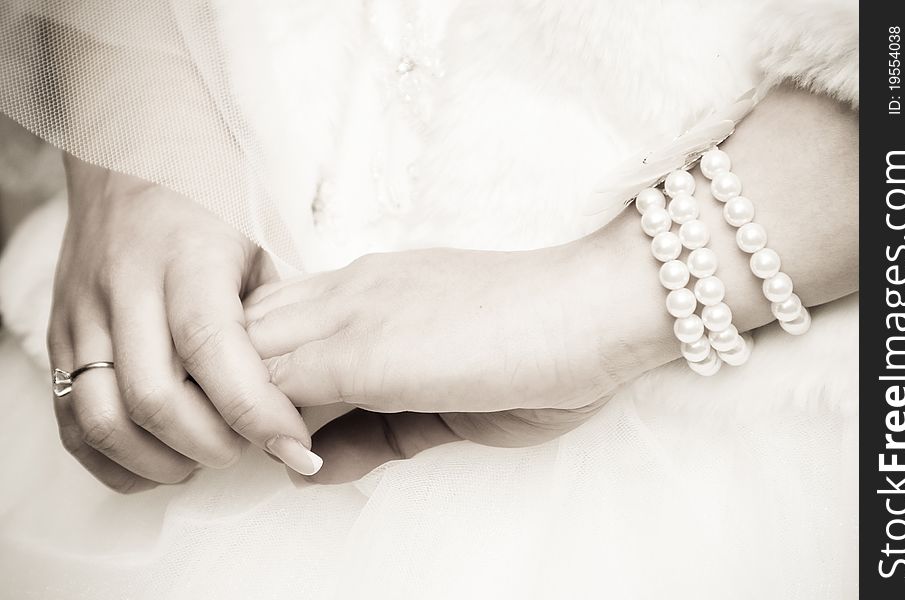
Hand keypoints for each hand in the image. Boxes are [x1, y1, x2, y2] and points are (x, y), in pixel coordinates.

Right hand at [48, 156, 319, 492]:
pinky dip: (111, 457)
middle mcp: (125, 285)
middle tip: (252, 447)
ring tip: (204, 457)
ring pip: (102, 418)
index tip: (295, 444)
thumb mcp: (258, 240)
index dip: (256, 411)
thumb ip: (270, 315)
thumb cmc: (210, 191)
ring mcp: (82, 311)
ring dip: (159, 460)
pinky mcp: (57, 332)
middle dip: (212, 445)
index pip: (213, 349)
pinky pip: (67, 418)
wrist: (129, 147)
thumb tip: (297, 392)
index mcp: (185, 254)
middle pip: (154, 398)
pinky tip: (156, 459)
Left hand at [244, 246, 617, 480]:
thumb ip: (376, 433)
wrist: (592, 309)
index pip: (272, 316)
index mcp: (371, 287)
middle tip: (250, 443)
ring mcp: (349, 312)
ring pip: (239, 348)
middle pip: (240, 326)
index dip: (254, 372)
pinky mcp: (358, 350)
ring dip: (238, 404)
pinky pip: (269, 383)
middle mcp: (349, 288)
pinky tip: (290, 460)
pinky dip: (261, 423)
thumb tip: (315, 469)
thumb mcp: (443, 400)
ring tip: (266, 454)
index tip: (269, 424)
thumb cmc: (541, 345)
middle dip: (229, 385)